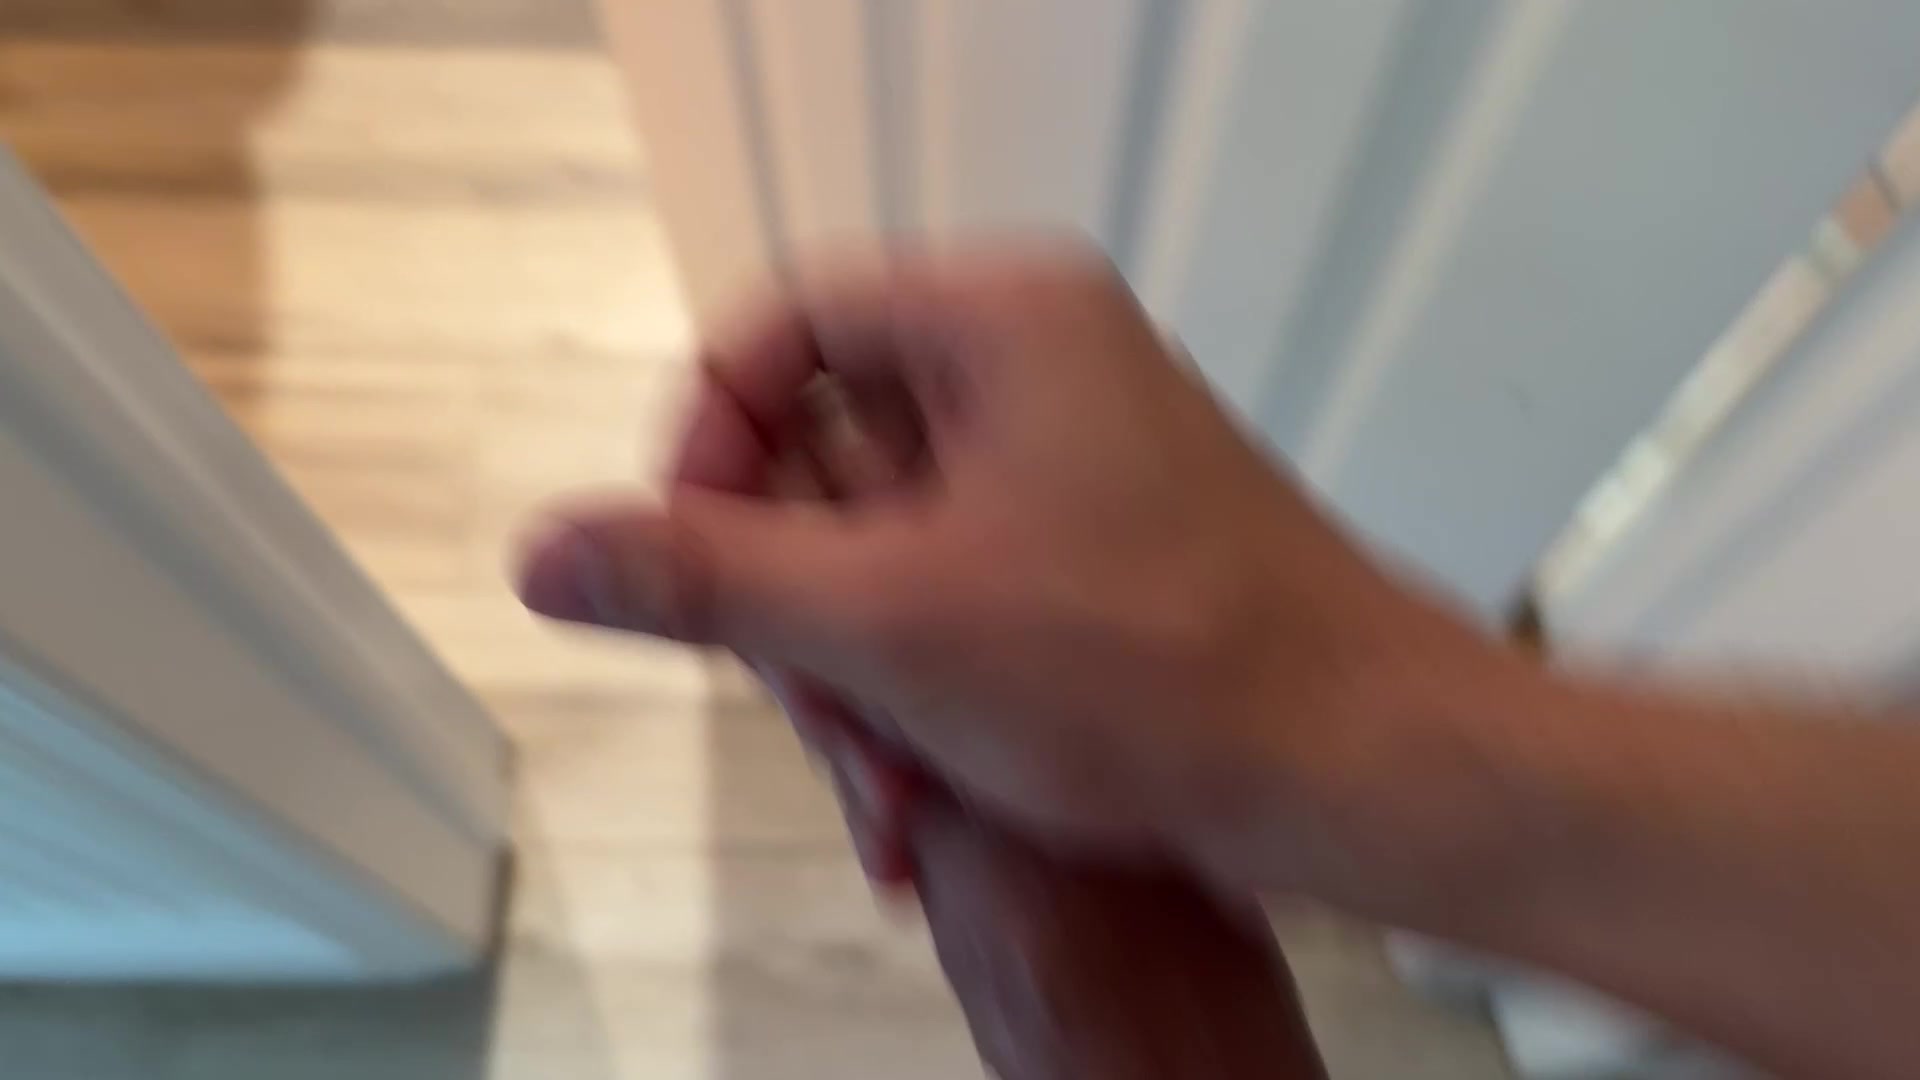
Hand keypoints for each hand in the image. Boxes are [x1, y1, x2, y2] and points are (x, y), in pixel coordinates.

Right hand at [515, 241, 1511, 908]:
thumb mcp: (889, 624)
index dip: (703, 447)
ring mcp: (1075, 462)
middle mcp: (1041, 367)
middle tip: (810, 712)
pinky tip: (923, 801)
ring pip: (886, 546)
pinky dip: (922, 690)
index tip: (683, 565)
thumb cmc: (1162, 670)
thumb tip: (547, 550)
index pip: (780, 328)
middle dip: (794, 608)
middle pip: (826, 449)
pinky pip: (956, 593)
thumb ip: (703, 579)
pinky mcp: (1099, 552)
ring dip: (855, 675)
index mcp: (997, 320)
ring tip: (884, 794)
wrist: (1364, 770)